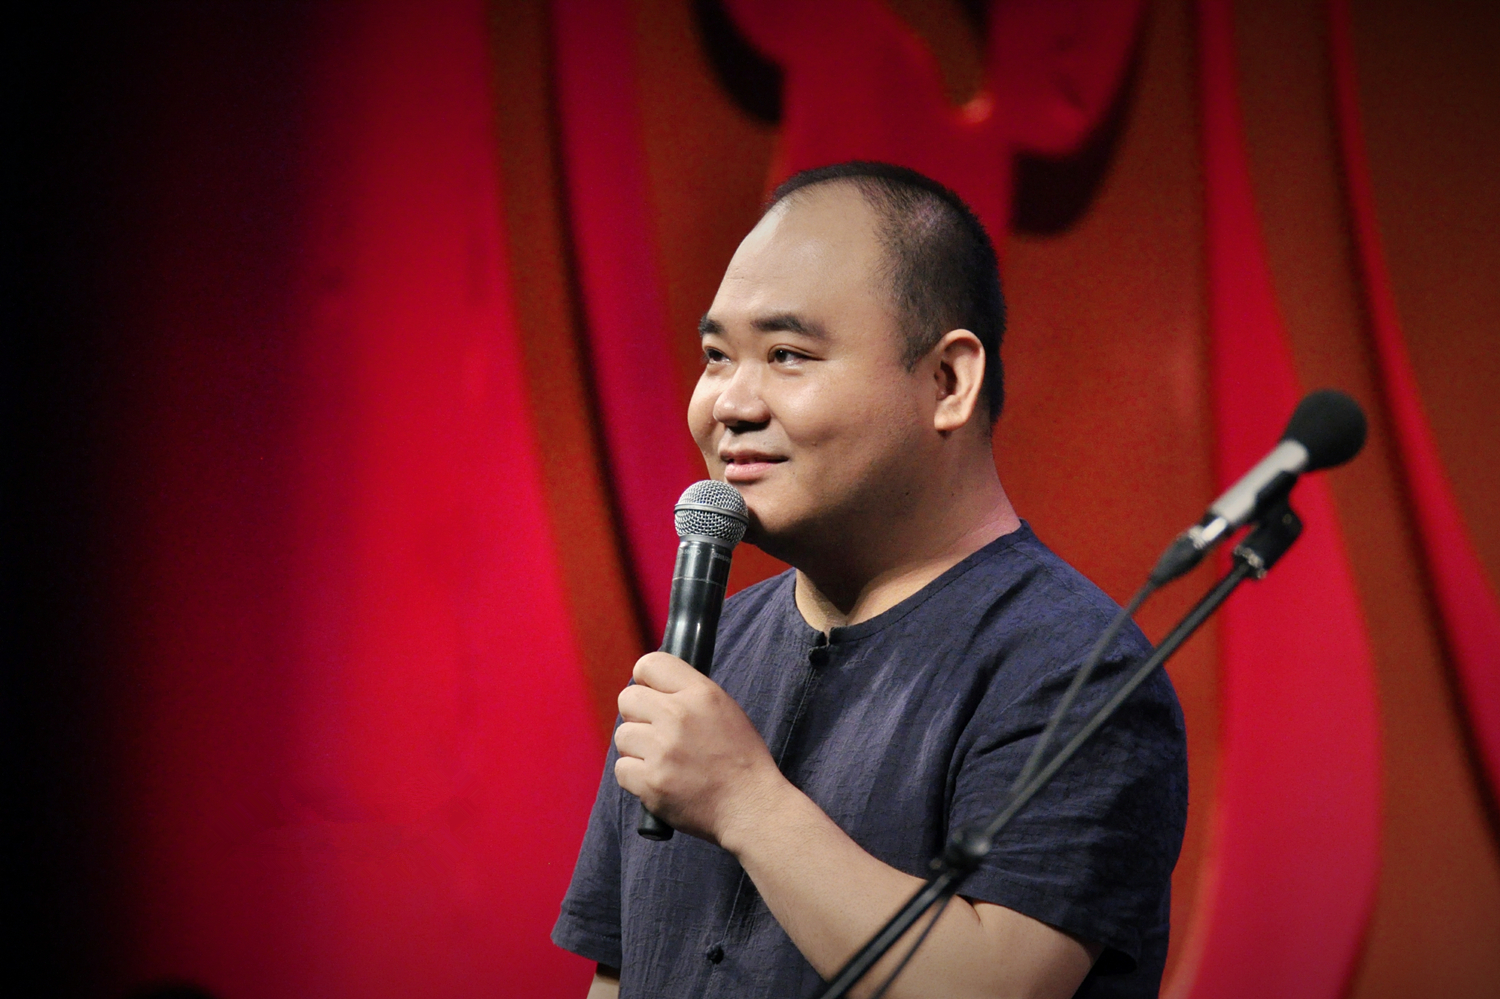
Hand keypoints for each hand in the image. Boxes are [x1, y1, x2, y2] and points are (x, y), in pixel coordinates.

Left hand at [614, 652, 786, 845]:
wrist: (751, 806)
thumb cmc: (741, 759)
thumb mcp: (725, 710)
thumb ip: (689, 694)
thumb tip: (653, 688)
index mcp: (701, 693)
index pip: (650, 663)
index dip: (645, 680)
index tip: (651, 694)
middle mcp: (678, 716)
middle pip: (627, 698)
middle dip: (637, 715)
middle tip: (655, 732)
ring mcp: (662, 750)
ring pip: (622, 736)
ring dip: (637, 749)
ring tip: (662, 761)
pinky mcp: (651, 782)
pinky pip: (622, 769)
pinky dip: (636, 777)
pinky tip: (659, 780)